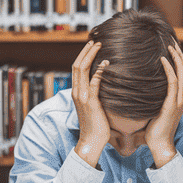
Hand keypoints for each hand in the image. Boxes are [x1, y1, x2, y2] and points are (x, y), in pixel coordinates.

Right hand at [71, 41, 109, 166]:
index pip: (76, 69)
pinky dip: (99, 71)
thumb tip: (103, 86)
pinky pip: (94, 82)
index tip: (91, 46)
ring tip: (99, 46)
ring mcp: (82, 97)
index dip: (83, 56)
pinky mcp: (90, 102)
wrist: (91, 141)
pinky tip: (106, 63)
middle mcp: (76, 92)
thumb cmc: (95, 126)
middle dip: (86, 51)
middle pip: (77, 65)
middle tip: (96, 41)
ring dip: (91, 56)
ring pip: (82, 70)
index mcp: (76, 92)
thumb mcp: (92, 107)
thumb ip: (95, 95)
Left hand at [145, 44, 182, 167]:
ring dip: (176, 58)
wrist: (160, 144)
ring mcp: (179, 100)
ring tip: (169, 46)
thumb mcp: (157, 110)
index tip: (172, 48)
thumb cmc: (155, 129)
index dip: (179, 60)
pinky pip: (172, 82)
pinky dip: (169, 69)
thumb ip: (155, 99)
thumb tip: (143, 89)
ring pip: (182, 73)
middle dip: (179, 54)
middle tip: (172, 42)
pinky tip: (163, 59)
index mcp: (180, 98)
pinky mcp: (172, 104)